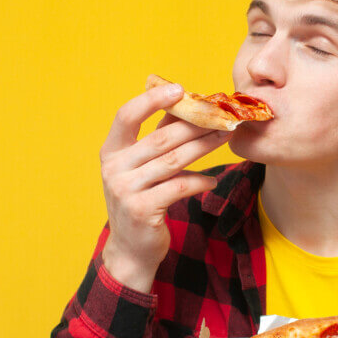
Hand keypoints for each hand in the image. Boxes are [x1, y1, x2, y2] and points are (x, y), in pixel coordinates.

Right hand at [99, 82, 231, 291]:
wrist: (131, 249)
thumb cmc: (141, 201)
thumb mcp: (141, 168)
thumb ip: (156, 138)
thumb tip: (182, 104)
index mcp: (111, 151)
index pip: (126, 116)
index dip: (151, 100)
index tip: (179, 88)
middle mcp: (114, 168)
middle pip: (161, 138)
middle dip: (196, 125)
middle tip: (223, 116)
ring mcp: (126, 190)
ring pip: (173, 160)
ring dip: (204, 147)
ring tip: (225, 138)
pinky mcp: (143, 209)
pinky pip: (179, 187)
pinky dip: (199, 181)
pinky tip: (213, 180)